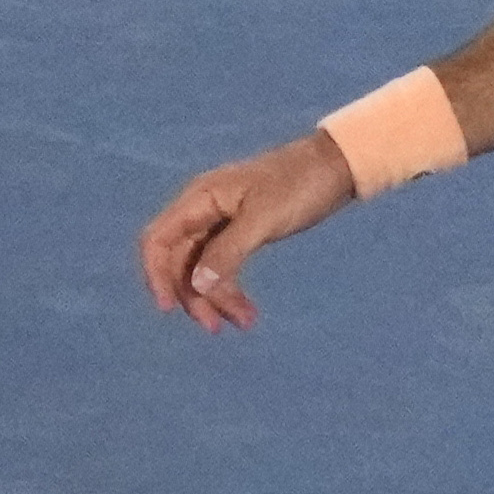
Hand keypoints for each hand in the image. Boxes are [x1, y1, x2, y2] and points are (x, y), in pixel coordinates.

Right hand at [136, 133, 360, 332]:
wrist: (337, 165)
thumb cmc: (300, 184)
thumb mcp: (263, 219)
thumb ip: (228, 251)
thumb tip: (197, 285)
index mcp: (199, 199)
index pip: (158, 241)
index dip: (156, 276)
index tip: (170, 309)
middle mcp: (202, 210)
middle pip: (180, 261)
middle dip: (195, 296)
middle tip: (218, 327)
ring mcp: (220, 221)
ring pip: (202, 267)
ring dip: (217, 297)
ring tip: (246, 321)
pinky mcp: (241, 232)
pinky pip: (223, 265)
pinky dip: (231, 287)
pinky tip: (246, 309)